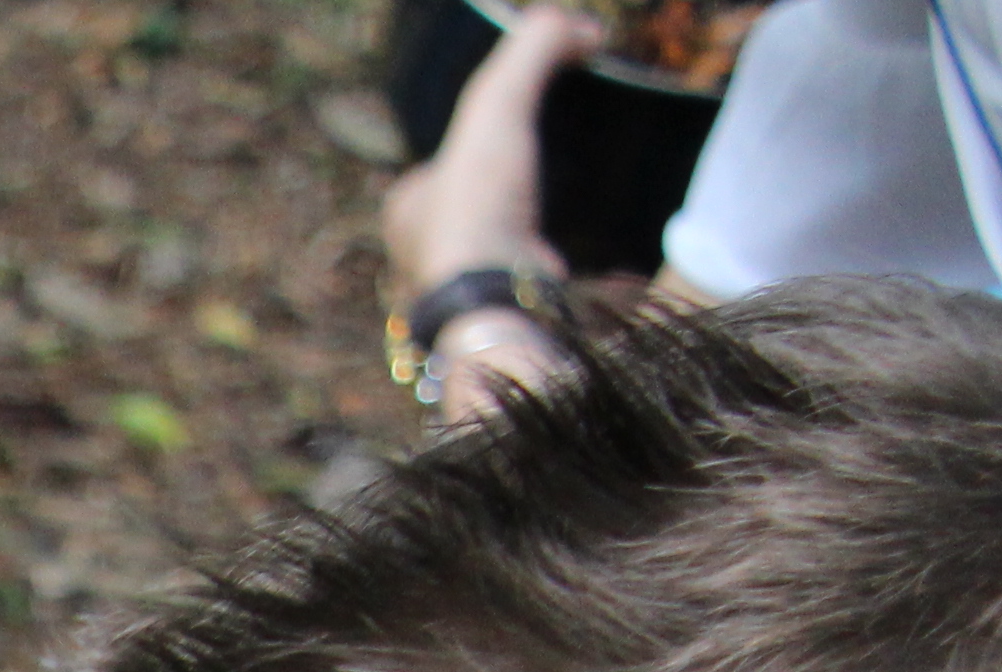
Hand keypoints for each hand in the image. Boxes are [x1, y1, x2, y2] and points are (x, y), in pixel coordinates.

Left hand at [381, 12, 586, 310]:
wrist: (495, 306)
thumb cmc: (478, 206)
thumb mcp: (496, 106)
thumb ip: (529, 52)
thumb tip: (575, 24)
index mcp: (407, 207)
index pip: (446, 158)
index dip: (485, 133)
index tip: (525, 119)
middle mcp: (426, 254)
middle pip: (477, 201)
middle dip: (511, 181)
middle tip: (558, 156)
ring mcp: (467, 288)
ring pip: (506, 241)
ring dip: (538, 220)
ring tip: (580, 193)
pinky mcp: (508, 313)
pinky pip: (537, 274)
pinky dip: (564, 256)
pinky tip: (594, 241)